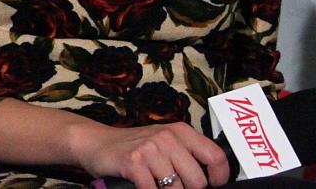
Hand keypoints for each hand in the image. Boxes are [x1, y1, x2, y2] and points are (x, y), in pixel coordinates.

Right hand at [71, 121, 229, 188]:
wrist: (96, 142)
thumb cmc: (135, 149)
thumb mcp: (164, 145)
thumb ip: (187, 157)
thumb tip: (211, 182)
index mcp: (181, 131)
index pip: (216, 157)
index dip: (219, 179)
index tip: (211, 186)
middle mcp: (167, 137)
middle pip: (198, 181)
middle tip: (171, 186)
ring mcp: (150, 148)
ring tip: (154, 184)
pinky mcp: (133, 162)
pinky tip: (142, 186)